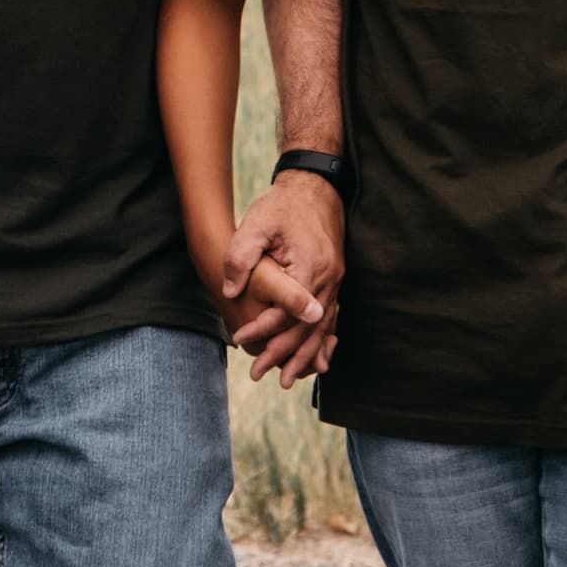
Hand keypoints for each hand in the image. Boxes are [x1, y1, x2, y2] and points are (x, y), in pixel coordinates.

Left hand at [221, 170, 344, 384]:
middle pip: (307, 328)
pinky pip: (331, 320)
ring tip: (286, 379)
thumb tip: (230, 291)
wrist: (315, 187)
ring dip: (304, 356)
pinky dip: (322, 342)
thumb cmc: (282, 205)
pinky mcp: (335, 281)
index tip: (240, 339)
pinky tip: (317, 360)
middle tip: (259, 374)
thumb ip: (240, 257)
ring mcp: (336, 282)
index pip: (285, 311)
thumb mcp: (255, 224)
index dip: (262, 329)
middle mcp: (329, 280)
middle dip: (283, 355)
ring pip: (322, 329)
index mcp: (310, 268)